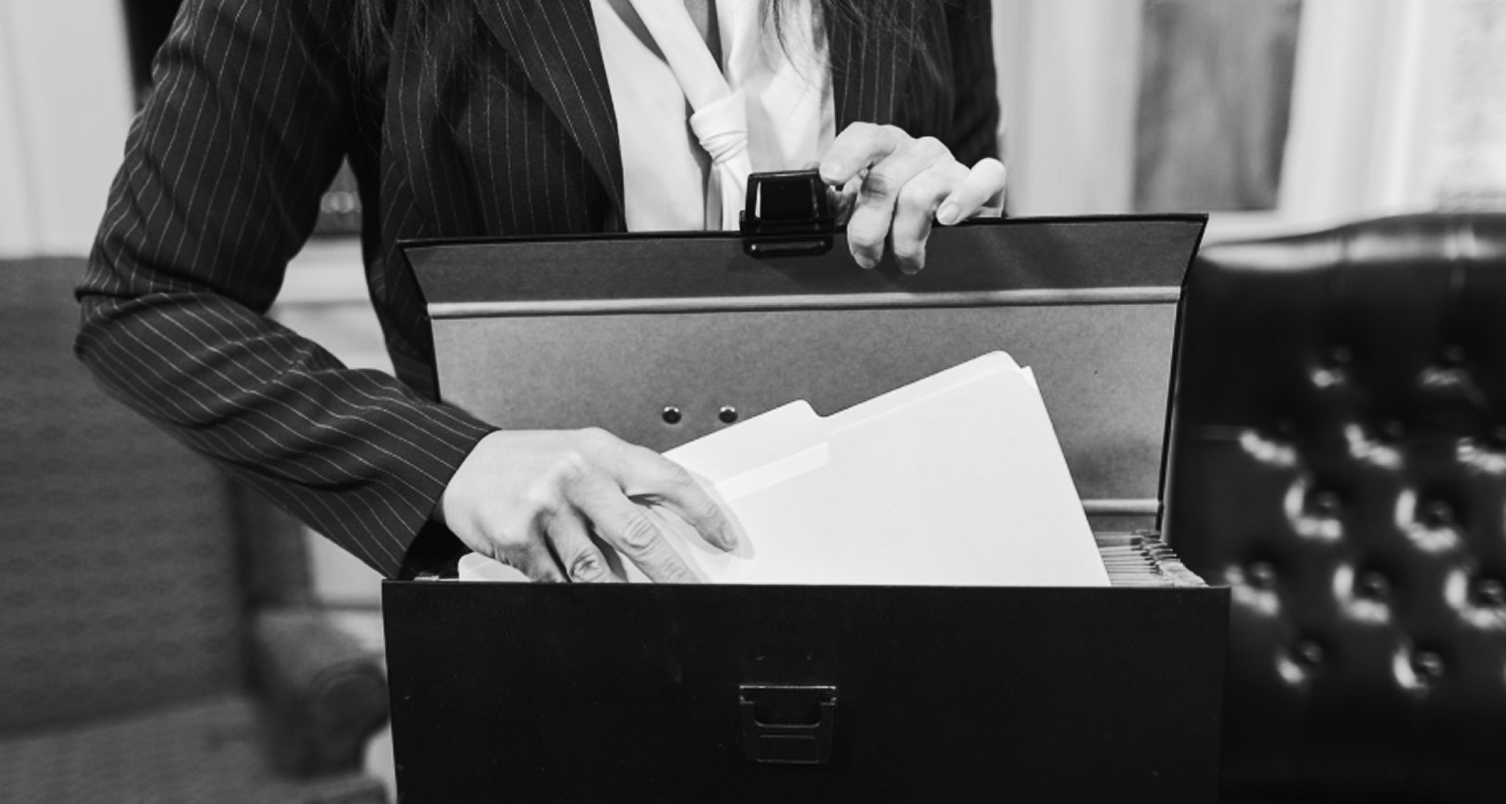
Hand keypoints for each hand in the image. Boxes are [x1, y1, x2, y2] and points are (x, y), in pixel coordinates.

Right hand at [438, 429, 737, 582]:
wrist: (461, 465)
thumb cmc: (530, 461)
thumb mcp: (583, 452)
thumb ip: (624, 479)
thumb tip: (675, 520)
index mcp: (602, 450)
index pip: (667, 480)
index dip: (703, 514)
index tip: (724, 540)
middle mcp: (577, 475)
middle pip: (638, 534)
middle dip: (672, 572)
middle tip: (694, 593)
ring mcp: (547, 509)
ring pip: (598, 569)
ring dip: (622, 593)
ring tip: (638, 603)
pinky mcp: (520, 540)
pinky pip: (559, 582)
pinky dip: (574, 593)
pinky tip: (582, 594)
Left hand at [819, 123, 1005, 273]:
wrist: (951, 232)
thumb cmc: (899, 219)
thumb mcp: (861, 207)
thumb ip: (837, 198)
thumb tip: (809, 184)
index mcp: (885, 147)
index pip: (864, 137)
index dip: (845, 156)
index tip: (829, 178)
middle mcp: (918, 150)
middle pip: (885, 180)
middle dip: (868, 227)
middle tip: (865, 256)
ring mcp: (950, 164)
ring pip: (920, 194)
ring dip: (906, 238)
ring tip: (906, 260)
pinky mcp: (985, 181)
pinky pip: (983, 178)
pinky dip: (964, 199)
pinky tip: (947, 219)